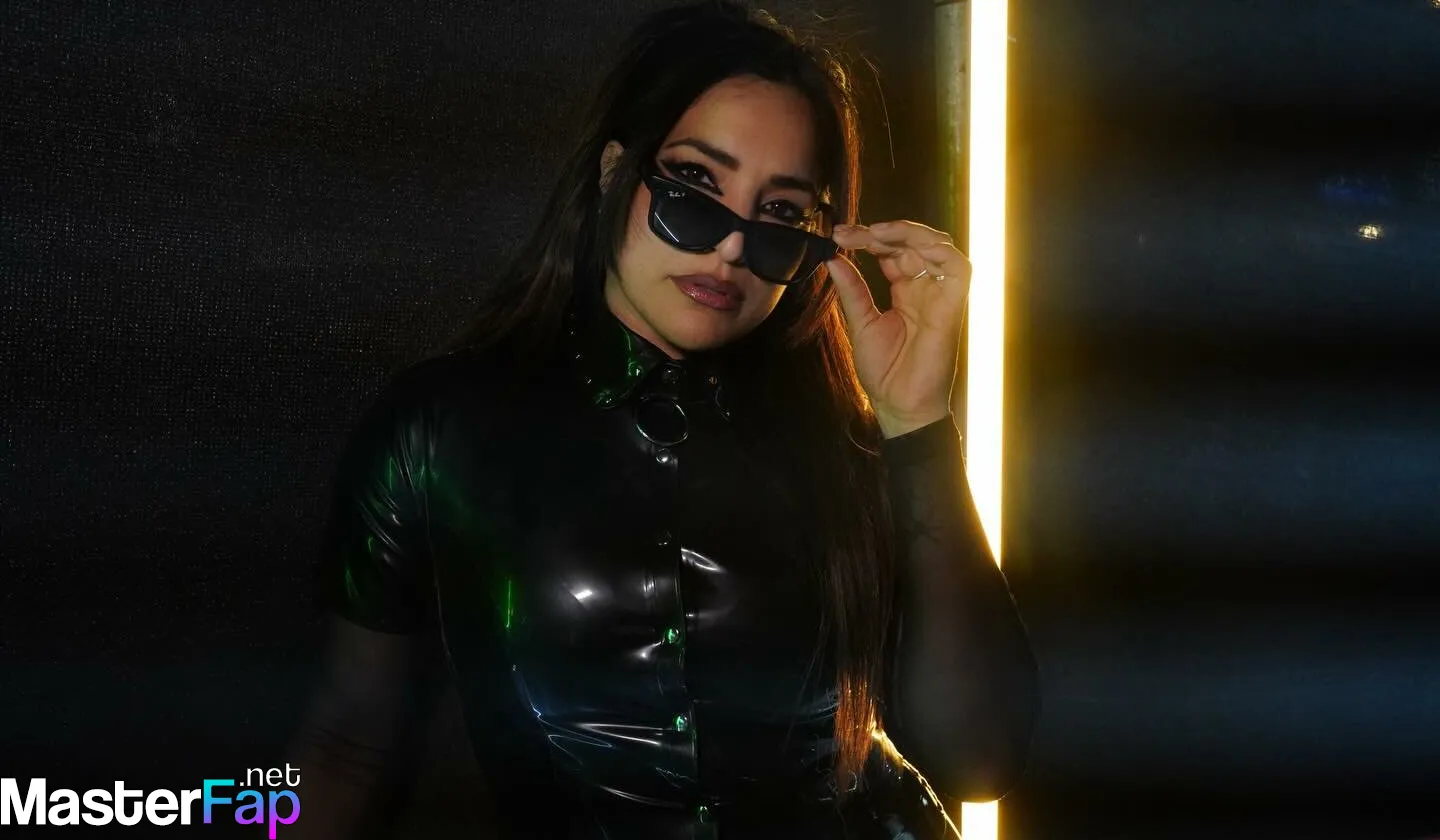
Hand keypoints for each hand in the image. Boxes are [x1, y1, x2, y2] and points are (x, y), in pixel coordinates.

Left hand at [826, 220, 972, 438]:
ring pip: (938, 246)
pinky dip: (940, 251)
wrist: (898, 405)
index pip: (893, 250)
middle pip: (913, 243)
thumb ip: (852, 290)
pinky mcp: (953, 307)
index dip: (869, 238)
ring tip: (874, 234)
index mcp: (906, 290)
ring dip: (908, 233)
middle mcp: (926, 288)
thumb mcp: (860, 323)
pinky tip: (908, 245)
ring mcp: (941, 296)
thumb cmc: (885, 371)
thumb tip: (832, 258)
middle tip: (848, 233)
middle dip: (881, 231)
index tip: (839, 235)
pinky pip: (959, 269)